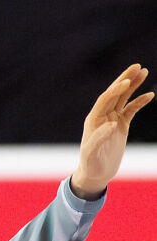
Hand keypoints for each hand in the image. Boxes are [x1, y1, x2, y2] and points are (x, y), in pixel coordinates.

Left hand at [71, 64, 153, 198]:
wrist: (96, 174)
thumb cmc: (90, 165)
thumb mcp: (92, 153)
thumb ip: (99, 138)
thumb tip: (111, 123)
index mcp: (94, 119)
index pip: (105, 99)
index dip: (115, 90)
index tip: (126, 83)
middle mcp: (102, 116)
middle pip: (115, 93)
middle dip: (125, 79)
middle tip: (137, 66)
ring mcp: (113, 119)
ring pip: (124, 98)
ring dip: (133, 85)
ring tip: (144, 71)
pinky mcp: (121, 125)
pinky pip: (131, 109)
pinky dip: (139, 102)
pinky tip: (149, 95)